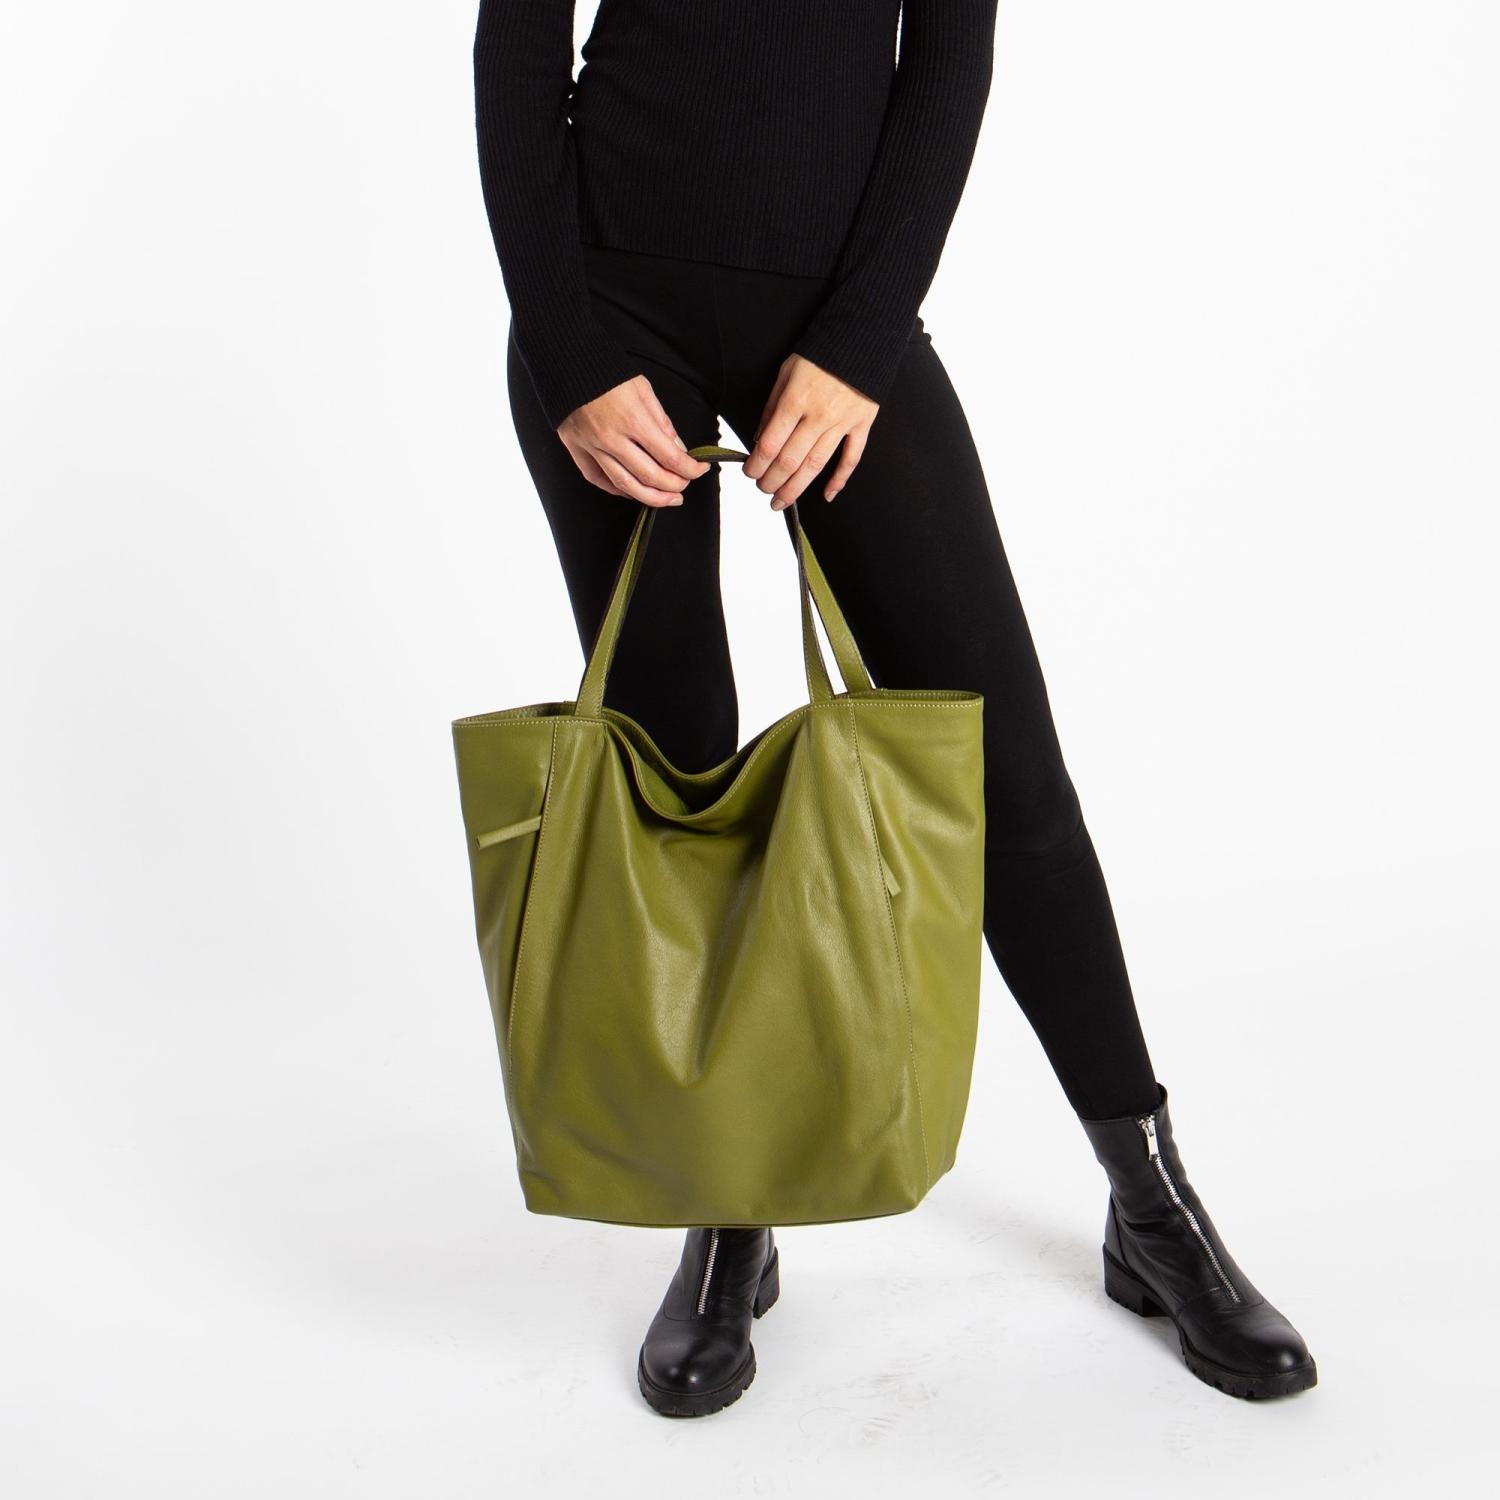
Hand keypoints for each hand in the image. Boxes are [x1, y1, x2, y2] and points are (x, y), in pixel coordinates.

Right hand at [557, 375, 709, 506]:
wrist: (566, 364)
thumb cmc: (607, 373)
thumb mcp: (642, 389)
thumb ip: (662, 421)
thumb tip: (678, 448)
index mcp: (633, 420)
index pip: (670, 457)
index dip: (690, 468)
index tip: (700, 469)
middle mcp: (612, 439)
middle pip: (650, 476)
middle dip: (674, 486)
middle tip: (684, 487)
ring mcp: (592, 447)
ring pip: (625, 485)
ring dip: (650, 498)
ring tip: (666, 500)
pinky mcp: (576, 450)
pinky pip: (598, 479)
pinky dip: (618, 490)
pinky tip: (633, 491)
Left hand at [742, 355, 876, 510]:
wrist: (861, 336)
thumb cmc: (819, 353)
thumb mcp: (786, 373)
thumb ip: (772, 407)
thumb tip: (759, 440)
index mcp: (796, 400)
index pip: (770, 444)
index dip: (757, 465)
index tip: (750, 473)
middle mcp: (818, 416)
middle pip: (790, 460)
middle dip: (772, 481)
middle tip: (763, 490)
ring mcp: (842, 422)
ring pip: (816, 465)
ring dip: (796, 487)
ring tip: (782, 501)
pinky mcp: (862, 424)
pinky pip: (851, 458)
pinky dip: (839, 479)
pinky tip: (827, 495)